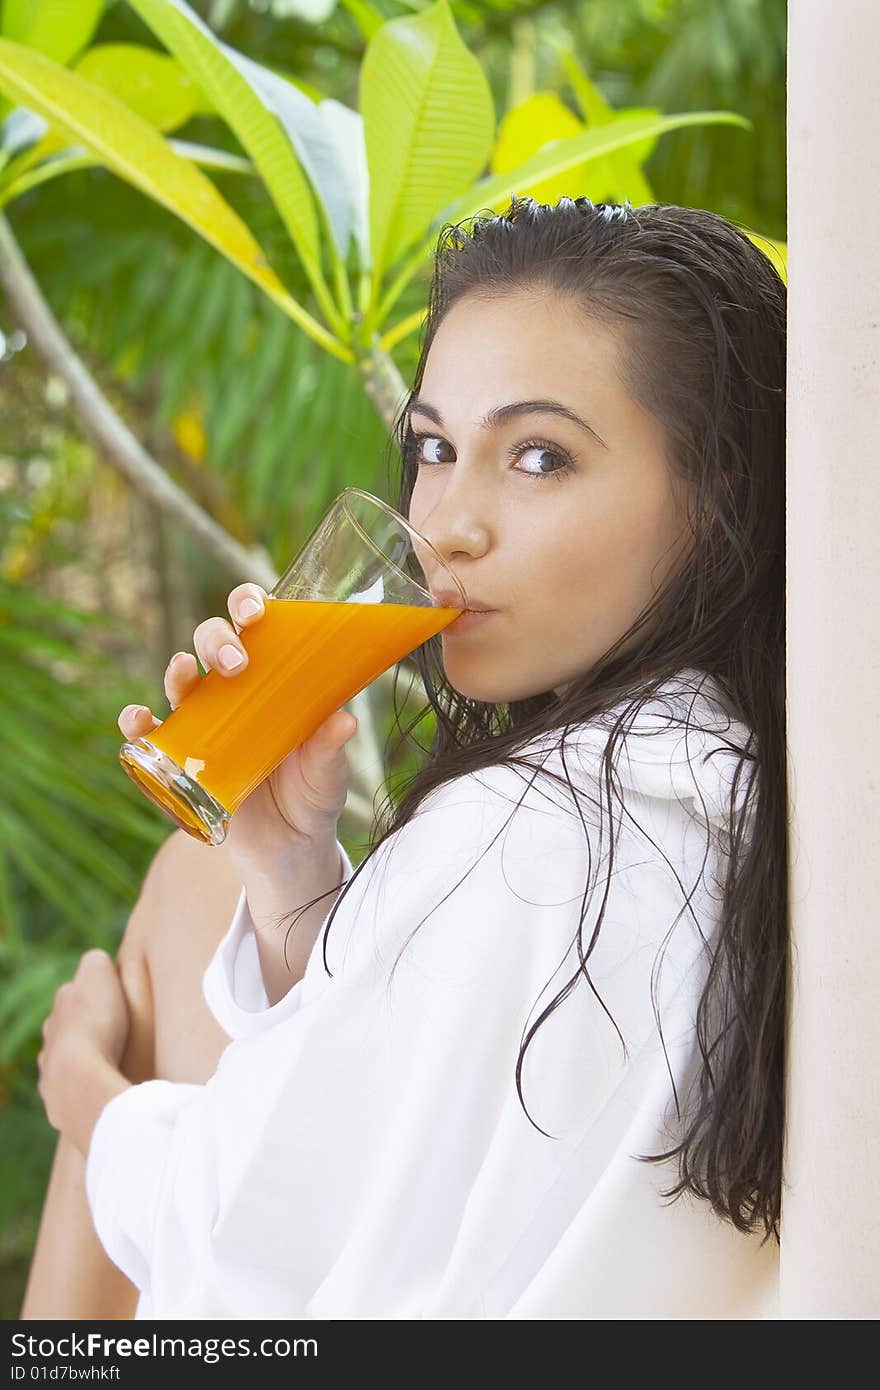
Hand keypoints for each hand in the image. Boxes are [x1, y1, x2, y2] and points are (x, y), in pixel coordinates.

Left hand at [37, 949, 131, 1152]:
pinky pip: (71, 1090)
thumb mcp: (99, 975)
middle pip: (67, 1027)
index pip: (75, 992)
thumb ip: (95, 962)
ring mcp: (50, 1070)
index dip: (96, 994)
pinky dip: (83, 1087)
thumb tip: (96, 960)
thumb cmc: (96, 1024)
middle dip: (86, 1028)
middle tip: (113, 1033)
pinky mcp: (57, 1100)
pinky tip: (99, 1088)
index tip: (114, 1000)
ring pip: (65, 1060)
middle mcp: (49, 1036)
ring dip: (83, 1060)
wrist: (79, 1079)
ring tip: (108, 1064)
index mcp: (61, 1005)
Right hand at [118, 584, 358, 880]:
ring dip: (178, 671)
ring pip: (180, 680)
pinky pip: (149, 734)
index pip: (257, 627)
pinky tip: (139, 721)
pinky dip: (137, 724)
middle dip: (217, 639)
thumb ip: (329, 749)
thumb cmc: (312, 795)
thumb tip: (344, 721)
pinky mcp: (180, 758)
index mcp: (274, 679)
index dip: (249, 605)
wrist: (288, 848)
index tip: (257, 609)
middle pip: (212, 643)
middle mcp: (234, 691)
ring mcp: (204, 722)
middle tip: (235, 662)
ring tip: (185, 671)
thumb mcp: (327, 774)